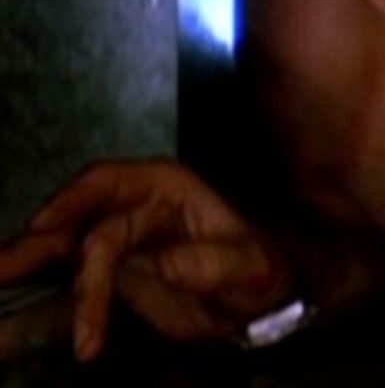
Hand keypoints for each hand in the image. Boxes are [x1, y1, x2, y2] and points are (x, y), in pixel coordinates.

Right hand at [0, 159, 293, 360]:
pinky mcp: (110, 270)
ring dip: (26, 264)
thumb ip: (208, 263)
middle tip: (5, 270)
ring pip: (63, 247)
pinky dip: (44, 287)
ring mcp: (118, 237)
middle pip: (76, 219)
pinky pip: (70, 276)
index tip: (45, 223)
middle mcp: (134, 205)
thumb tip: (163, 263)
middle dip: (38, 245)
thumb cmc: (259, 272)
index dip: (73, 198)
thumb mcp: (248, 267)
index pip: (110, 181)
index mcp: (167, 187)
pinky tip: (12, 297)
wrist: (259, 303)